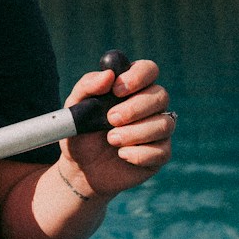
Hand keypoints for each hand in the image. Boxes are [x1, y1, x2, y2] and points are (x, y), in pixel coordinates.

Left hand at [58, 58, 174, 199]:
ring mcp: (158, 129)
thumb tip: (108, 75)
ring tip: (111, 139)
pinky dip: (139, 154)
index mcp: (131, 87)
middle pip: (161, 95)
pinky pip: (162, 150)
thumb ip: (87, 87)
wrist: (80, 169)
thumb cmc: (80, 132)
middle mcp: (149, 105)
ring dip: (135, 133)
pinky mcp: (160, 154)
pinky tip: (122, 155)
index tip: (117, 89)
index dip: (138, 76)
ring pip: (164, 124)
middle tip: (111, 119)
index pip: (148, 69)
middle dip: (135, 108)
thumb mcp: (74, 108)